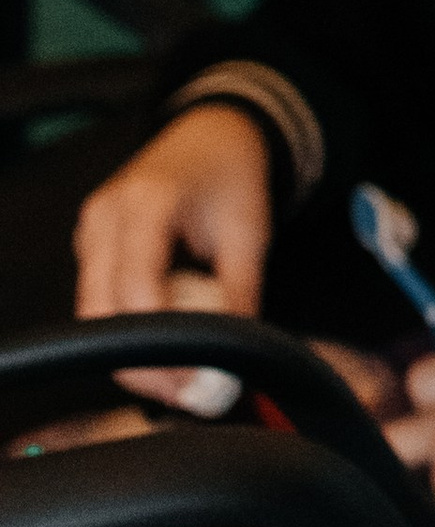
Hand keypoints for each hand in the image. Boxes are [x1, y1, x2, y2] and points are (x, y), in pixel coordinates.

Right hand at [76, 105, 271, 390]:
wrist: (214, 133)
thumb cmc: (234, 175)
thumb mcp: (250, 234)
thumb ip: (240, 298)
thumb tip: (234, 364)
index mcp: (146, 204)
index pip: (136, 292)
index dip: (162, 348)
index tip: (195, 382)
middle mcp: (105, 217)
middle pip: (102, 314)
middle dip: (142, 364)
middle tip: (189, 392)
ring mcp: (91, 230)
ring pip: (95, 315)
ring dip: (134, 351)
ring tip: (184, 371)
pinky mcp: (92, 245)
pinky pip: (100, 300)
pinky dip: (130, 326)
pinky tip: (168, 334)